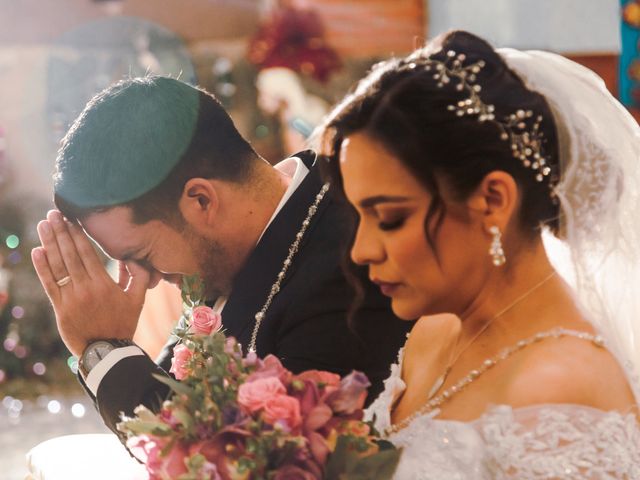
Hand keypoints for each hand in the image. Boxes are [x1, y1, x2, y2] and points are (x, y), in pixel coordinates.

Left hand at [31, 210, 150, 355]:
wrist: (107, 350)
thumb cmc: (124, 323)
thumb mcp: (138, 299)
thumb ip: (138, 275)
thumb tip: (132, 255)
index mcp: (104, 284)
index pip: (87, 253)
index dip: (77, 234)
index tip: (70, 218)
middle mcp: (85, 288)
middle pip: (70, 255)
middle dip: (60, 232)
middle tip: (52, 214)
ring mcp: (70, 298)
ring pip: (57, 266)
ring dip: (49, 243)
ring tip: (43, 225)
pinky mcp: (60, 308)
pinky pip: (49, 284)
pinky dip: (42, 267)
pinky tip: (37, 251)